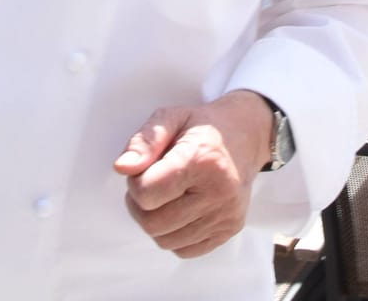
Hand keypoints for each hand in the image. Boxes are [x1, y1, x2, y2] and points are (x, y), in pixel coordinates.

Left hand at [114, 90, 273, 257]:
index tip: (146, 168)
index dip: (135, 182)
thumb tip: (122, 168)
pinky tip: (180, 210)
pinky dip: (174, 234)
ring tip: (166, 196)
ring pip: (166, 241)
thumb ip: (143, 141)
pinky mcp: (229, 230)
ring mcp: (226, 215)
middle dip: (140, 206)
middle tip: (150, 184)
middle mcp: (218, 192)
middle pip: (153, 223)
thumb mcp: (170, 117)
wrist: (245, 135)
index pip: (147, 193)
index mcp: (201, 160)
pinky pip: (184, 250)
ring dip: (155, 222)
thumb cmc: (203, 127)